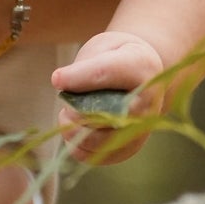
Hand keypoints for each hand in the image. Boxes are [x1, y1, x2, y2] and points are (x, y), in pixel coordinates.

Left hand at [52, 31, 162, 162]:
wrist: (144, 77)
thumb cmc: (118, 56)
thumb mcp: (104, 47)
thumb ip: (86, 64)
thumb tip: (61, 83)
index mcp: (142, 67)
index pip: (104, 74)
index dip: (77, 78)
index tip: (56, 79)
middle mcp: (148, 102)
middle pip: (105, 114)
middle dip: (76, 111)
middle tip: (66, 104)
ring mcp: (142, 128)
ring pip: (100, 140)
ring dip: (74, 131)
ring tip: (67, 117)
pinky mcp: (130, 148)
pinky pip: (98, 156)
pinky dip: (78, 147)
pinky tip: (75, 131)